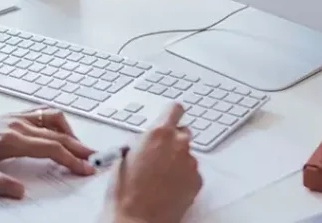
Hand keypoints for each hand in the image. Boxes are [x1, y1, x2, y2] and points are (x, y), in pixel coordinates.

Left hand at [0, 106, 94, 198]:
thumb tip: (20, 192)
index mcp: (9, 140)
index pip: (51, 148)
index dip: (72, 159)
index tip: (86, 169)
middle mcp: (15, 125)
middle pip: (57, 133)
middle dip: (79, 147)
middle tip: (95, 159)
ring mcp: (14, 117)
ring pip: (52, 118)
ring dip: (70, 132)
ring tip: (80, 148)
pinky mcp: (10, 116)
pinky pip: (41, 113)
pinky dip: (57, 122)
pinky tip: (60, 131)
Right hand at [108, 104, 202, 222]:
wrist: (136, 220)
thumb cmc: (125, 193)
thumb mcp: (124, 156)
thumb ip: (141, 142)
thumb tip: (146, 141)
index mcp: (159, 134)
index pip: (175, 110)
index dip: (171, 114)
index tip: (170, 117)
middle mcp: (178, 144)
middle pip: (183, 132)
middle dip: (172, 141)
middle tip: (158, 156)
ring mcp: (190, 163)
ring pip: (186, 154)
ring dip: (177, 161)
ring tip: (159, 179)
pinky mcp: (197, 181)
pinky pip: (191, 172)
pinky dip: (182, 177)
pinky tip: (168, 188)